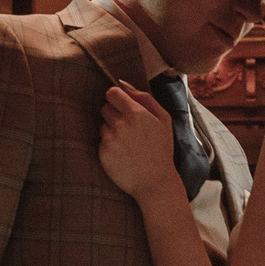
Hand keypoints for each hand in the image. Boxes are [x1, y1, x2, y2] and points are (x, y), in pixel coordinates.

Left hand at [97, 80, 179, 200]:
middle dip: (114, 113)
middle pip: (105, 107)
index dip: (116, 97)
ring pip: (102, 124)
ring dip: (111, 129)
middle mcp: (120, 124)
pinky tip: (122, 153)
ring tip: (127, 142)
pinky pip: (100, 140)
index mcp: (136, 113)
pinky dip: (108, 144)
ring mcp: (110, 139)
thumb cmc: (161, 149)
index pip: (112, 92)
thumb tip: (123, 83)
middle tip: (128, 127)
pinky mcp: (102, 153)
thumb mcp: (163, 119)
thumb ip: (144, 97)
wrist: (155, 182)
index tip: (122, 105)